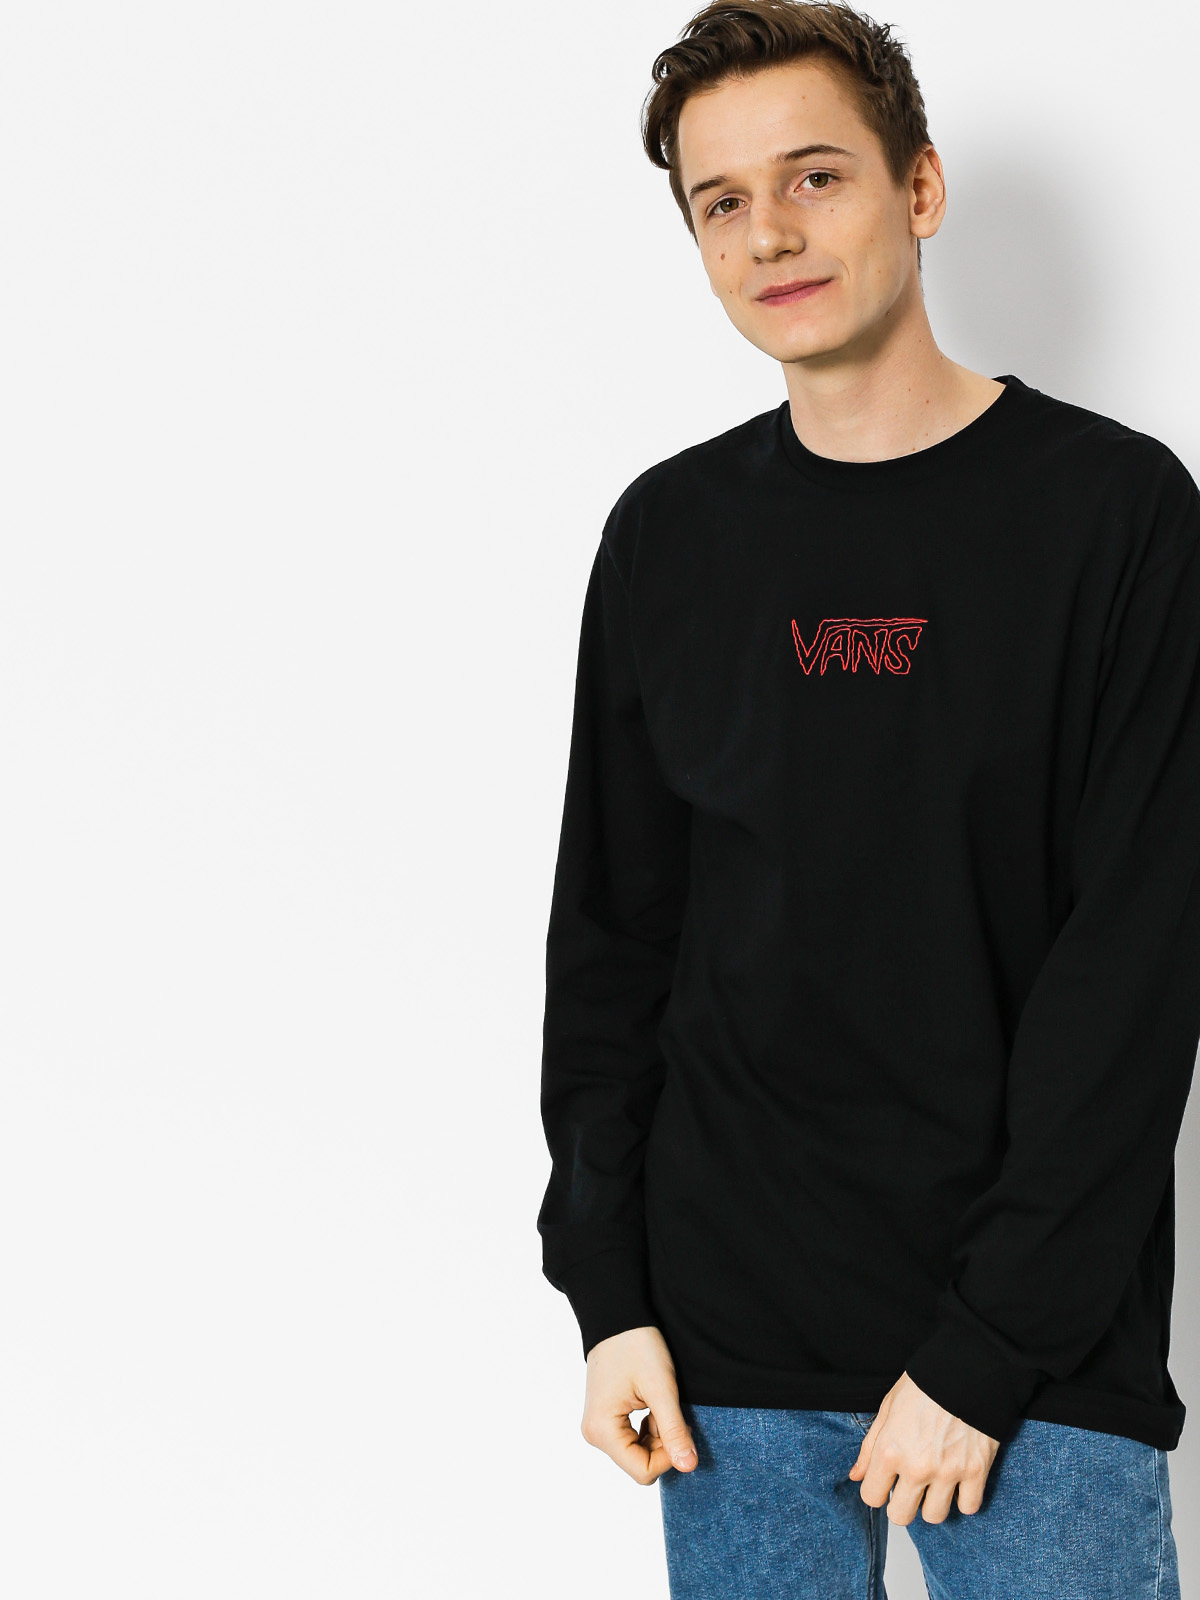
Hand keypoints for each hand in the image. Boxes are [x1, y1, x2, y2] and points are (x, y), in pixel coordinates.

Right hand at [580, 1325, 698, 1484]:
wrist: (617, 1316)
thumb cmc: (636, 1346)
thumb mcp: (661, 1388)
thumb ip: (673, 1430)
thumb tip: (688, 1467)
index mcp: (602, 1431)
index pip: (643, 1471)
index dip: (669, 1455)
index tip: (677, 1423)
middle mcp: (595, 1434)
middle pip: (640, 1463)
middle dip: (662, 1442)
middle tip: (668, 1408)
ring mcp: (598, 1427)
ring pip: (638, 1452)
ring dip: (657, 1434)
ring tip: (659, 1402)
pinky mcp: (605, 1419)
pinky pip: (632, 1439)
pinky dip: (649, 1427)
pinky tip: (651, 1403)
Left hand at [848, 1370, 998, 1523]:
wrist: (965, 1369)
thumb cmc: (924, 1384)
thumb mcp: (888, 1408)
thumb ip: (870, 1446)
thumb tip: (856, 1475)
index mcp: (889, 1449)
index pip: (871, 1497)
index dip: (876, 1490)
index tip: (885, 1482)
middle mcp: (916, 1466)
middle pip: (901, 1516)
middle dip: (901, 1505)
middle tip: (908, 1488)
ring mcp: (948, 1472)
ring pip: (934, 1517)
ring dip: (932, 1504)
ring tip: (933, 1483)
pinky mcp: (976, 1471)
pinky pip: (968, 1508)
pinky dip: (964, 1499)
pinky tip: (958, 1481)